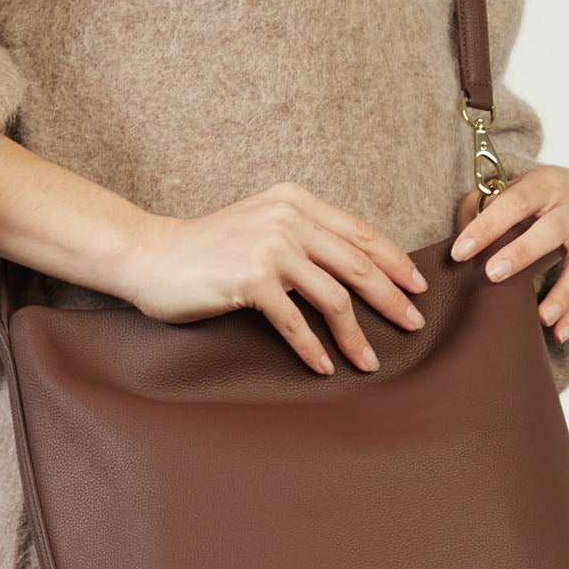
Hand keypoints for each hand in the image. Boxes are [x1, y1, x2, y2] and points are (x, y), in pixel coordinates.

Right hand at [117, 182, 428, 376]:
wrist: (151, 256)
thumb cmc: (208, 249)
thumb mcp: (262, 227)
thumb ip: (304, 237)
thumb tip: (355, 270)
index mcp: (296, 202)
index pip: (360, 233)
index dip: (394, 261)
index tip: (417, 287)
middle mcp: (288, 219)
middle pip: (357, 264)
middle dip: (391, 298)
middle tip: (414, 325)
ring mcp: (270, 247)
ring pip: (333, 296)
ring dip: (356, 334)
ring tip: (370, 361)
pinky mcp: (251, 279)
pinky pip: (295, 322)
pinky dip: (314, 348)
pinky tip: (325, 367)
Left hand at [449, 165, 568, 345]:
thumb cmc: (538, 199)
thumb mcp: (515, 190)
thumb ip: (484, 208)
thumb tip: (461, 239)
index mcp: (546, 184)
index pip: (515, 202)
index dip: (487, 226)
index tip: (459, 252)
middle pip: (551, 230)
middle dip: (522, 253)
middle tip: (492, 275)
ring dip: (562, 293)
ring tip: (541, 318)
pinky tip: (559, 332)